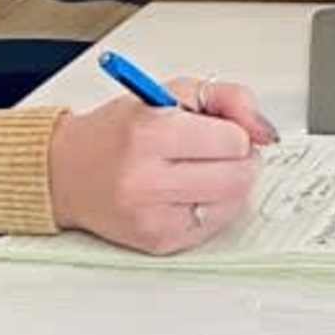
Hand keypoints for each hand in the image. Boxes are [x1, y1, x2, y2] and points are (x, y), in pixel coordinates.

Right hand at [44, 81, 272, 255]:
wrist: (68, 172)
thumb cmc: (119, 131)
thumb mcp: (171, 92)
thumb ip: (229, 98)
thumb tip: (265, 131)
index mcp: (150, 133)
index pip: (233, 140)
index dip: (234, 132)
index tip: (218, 130)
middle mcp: (147, 179)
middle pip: (238, 177)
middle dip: (238, 160)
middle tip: (218, 152)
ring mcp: (152, 217)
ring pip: (232, 204)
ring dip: (228, 185)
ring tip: (200, 171)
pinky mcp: (158, 242)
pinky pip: (213, 227)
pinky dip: (211, 208)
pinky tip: (187, 194)